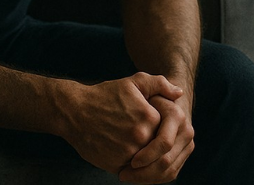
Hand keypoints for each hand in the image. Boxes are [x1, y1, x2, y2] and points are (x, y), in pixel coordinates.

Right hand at [55, 72, 183, 175]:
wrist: (73, 111)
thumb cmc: (105, 95)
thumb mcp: (134, 82)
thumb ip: (160, 84)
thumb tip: (179, 94)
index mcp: (150, 117)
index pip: (167, 129)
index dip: (159, 127)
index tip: (148, 122)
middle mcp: (141, 136)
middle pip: (158, 146)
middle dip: (152, 143)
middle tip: (138, 135)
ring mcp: (128, 152)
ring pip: (146, 160)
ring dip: (143, 156)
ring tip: (129, 142)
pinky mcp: (116, 165)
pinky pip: (132, 170)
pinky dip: (130, 165)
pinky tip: (120, 151)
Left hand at [118, 85, 194, 183]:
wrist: (161, 101)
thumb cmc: (145, 95)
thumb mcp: (143, 84)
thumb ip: (157, 83)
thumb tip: (177, 93)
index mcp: (178, 117)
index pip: (164, 144)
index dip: (146, 156)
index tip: (129, 162)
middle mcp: (187, 132)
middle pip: (167, 162)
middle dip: (144, 173)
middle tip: (122, 174)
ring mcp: (187, 145)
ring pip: (169, 171)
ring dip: (147, 178)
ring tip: (125, 176)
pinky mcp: (183, 155)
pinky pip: (170, 174)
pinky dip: (153, 179)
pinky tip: (136, 177)